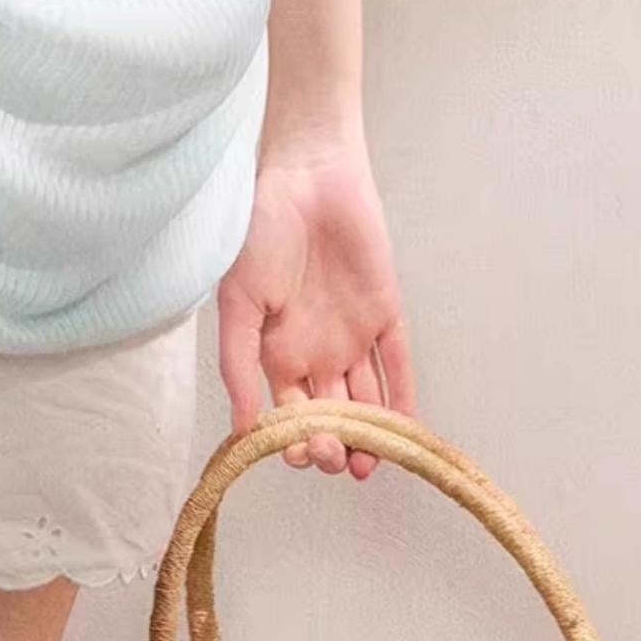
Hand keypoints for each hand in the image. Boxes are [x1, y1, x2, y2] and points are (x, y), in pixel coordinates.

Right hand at [215, 129, 417, 479]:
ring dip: (368, 436)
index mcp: (276, 350)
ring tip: (365, 463)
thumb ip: (237, 363)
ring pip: (366, 401)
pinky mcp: (387, 316)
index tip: (298, 456)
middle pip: (329, 416)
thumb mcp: (236, 300)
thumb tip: (243, 430)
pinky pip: (398, 367)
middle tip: (333, 457)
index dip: (294, 440)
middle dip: (331, 444)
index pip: (289, 413)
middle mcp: (316, 351)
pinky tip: (404, 432)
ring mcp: (354, 336)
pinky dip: (403, 401)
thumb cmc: (261, 231)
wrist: (307, 176)